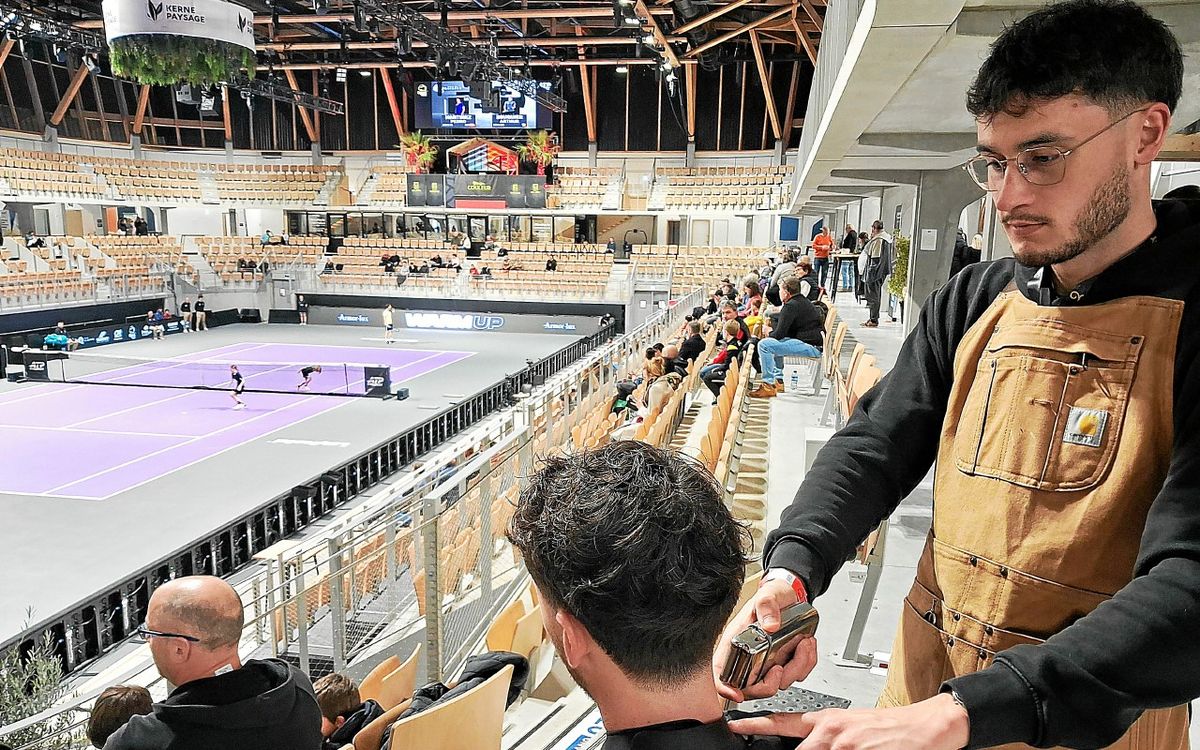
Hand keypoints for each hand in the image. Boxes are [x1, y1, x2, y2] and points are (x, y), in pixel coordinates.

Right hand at [714, 578, 817, 701]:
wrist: (790, 594)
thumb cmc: (772, 595)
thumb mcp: (767, 594)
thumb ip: (766, 605)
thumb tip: (770, 625)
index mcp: (735, 642)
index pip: (721, 673)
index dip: (725, 688)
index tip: (737, 693)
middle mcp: (749, 657)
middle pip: (753, 688)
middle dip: (772, 683)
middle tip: (781, 666)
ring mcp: (767, 662)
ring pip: (779, 683)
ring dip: (796, 668)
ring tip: (802, 645)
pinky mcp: (784, 662)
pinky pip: (796, 675)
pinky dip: (805, 664)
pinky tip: (806, 645)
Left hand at [727, 693, 969, 749]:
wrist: (926, 726)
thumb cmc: (890, 727)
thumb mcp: (852, 726)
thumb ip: (826, 737)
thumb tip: (808, 747)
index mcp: (827, 719)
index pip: (782, 721)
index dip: (754, 723)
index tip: (733, 725)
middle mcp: (832, 730)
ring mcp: (846, 745)